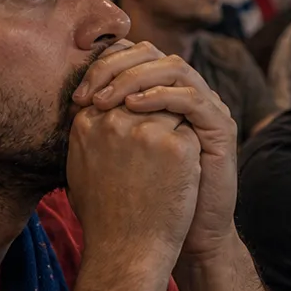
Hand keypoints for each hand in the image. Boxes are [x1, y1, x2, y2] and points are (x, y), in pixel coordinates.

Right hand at [68, 101, 201, 273]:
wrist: (127, 253)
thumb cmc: (103, 218)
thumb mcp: (78, 170)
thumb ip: (87, 136)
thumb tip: (92, 111)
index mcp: (87, 124)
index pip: (117, 91)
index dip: (132, 107)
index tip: (137, 131)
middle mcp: (114, 121)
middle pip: (146, 95)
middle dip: (155, 114)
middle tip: (156, 150)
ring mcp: (147, 132)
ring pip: (172, 108)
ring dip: (174, 130)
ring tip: (167, 166)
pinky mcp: (177, 147)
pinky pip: (191, 130)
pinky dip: (190, 150)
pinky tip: (182, 175)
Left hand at [72, 40, 237, 260]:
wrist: (176, 237)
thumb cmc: (141, 200)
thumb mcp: (114, 156)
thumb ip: (101, 127)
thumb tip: (70, 105)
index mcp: (161, 96)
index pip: (134, 58)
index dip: (104, 65)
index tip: (76, 94)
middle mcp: (185, 95)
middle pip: (153, 54)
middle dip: (116, 67)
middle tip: (88, 93)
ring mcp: (207, 108)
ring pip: (174, 67)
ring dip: (135, 79)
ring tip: (107, 100)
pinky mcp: (220, 127)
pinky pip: (191, 97)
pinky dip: (160, 96)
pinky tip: (133, 108)